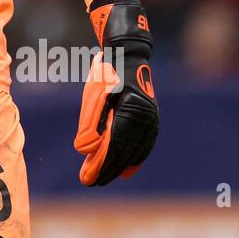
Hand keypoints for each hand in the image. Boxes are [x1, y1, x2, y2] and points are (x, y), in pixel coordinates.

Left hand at [74, 0, 158, 186]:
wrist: (127, 55)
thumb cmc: (106, 73)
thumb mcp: (94, 95)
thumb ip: (91, 123)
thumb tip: (85, 150)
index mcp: (131, 112)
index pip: (115, 147)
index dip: (101, 165)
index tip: (88, 179)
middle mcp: (146, 119)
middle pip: (126, 153)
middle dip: (108, 169)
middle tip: (91, 182)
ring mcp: (152, 120)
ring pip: (137, 151)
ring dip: (120, 166)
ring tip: (104, 177)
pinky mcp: (152, 119)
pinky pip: (144, 144)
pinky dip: (134, 158)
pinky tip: (126, 168)